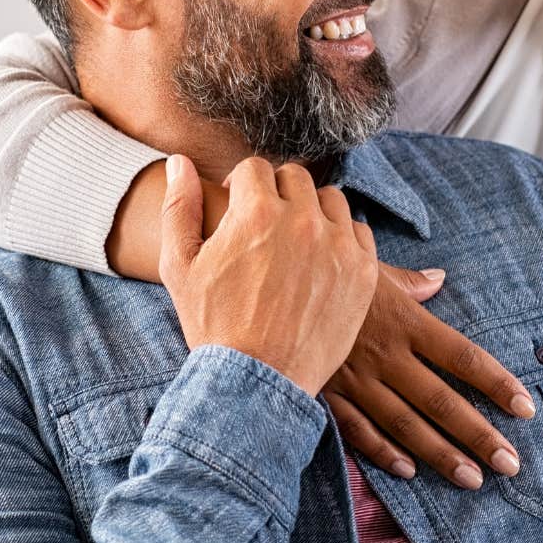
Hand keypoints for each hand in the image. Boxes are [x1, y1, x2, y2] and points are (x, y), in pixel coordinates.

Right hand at [158, 155, 379, 394]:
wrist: (256, 380)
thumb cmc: (213, 325)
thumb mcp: (180, 266)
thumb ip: (179, 207)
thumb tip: (179, 162)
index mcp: (255, 212)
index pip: (255, 168)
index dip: (242, 186)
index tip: (239, 207)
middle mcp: (301, 220)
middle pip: (295, 178)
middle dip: (277, 194)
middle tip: (266, 225)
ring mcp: (337, 245)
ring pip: (330, 200)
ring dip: (312, 211)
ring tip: (295, 241)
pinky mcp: (363, 272)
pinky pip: (358, 232)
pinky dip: (341, 239)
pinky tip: (322, 260)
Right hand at [322, 266, 535, 488]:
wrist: (265, 281)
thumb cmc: (322, 269)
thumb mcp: (368, 266)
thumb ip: (408, 281)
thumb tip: (439, 279)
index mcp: (404, 320)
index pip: (462, 356)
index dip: (496, 383)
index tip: (525, 408)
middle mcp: (386, 354)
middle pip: (442, 401)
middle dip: (479, 435)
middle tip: (511, 464)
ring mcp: (355, 378)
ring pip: (406, 424)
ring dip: (441, 455)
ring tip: (472, 479)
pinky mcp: (327, 393)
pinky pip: (359, 430)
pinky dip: (383, 453)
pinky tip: (409, 471)